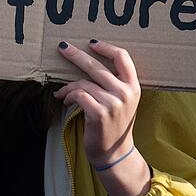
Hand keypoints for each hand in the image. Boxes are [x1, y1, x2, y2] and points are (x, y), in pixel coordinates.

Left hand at [54, 40, 149, 195]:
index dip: (106, 47)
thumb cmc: (115, 124)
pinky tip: (65, 100)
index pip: (122, 57)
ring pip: (83, 82)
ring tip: (62, 92)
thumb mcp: (123, 101)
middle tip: (62, 47)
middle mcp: (125, 92)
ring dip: (68, 86)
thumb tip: (89, 61)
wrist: (114, 152)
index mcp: (133, 86)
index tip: (92, 43)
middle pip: (96, 65)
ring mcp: (113, 103)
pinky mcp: (99, 113)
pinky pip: (78, 95)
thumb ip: (115, 83)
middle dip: (76, 54)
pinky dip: (68, 96)